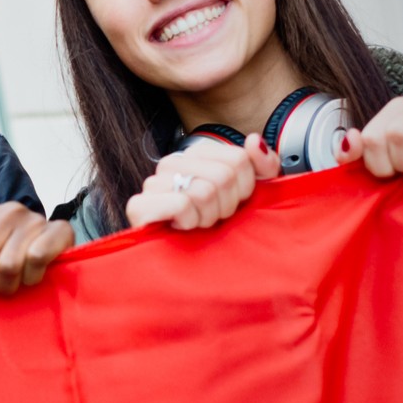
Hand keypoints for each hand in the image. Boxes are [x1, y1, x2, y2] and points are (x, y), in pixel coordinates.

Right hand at [125, 134, 282, 229]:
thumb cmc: (216, 222)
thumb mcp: (250, 192)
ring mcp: (152, 182)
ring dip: (207, 217)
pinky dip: (189, 222)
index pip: (238, 159)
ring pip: (203, 191)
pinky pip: (181, 205)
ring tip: (196, 221)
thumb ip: (263, 165)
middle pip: (223, 176)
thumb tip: (254, 140)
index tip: (230, 200)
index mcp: (197, 153)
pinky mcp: (139, 205)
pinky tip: (180, 226)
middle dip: (225, 205)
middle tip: (212, 215)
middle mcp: (172, 162)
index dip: (244, 187)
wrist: (184, 261)